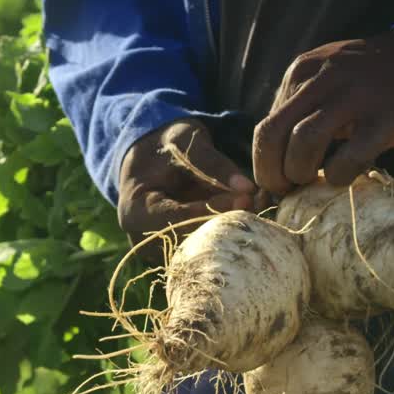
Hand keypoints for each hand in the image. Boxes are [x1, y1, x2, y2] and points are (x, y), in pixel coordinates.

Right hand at [118, 119, 264, 256]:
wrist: (150, 156)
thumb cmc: (165, 145)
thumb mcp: (186, 142)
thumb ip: (213, 163)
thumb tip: (248, 188)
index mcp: (135, 210)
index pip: (174, 219)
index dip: (211, 210)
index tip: (244, 198)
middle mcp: (144, 239)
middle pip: (189, 241)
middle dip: (226, 222)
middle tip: (258, 203)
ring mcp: (160, 250)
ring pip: (201, 249)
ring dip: (231, 229)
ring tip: (257, 205)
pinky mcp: (178, 251)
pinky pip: (206, 247)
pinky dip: (228, 230)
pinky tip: (249, 211)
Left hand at [252, 30, 393, 193]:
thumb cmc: (370, 84)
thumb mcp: (325, 82)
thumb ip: (298, 112)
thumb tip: (272, 164)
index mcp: (301, 72)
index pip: (265, 126)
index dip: (264, 163)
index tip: (276, 182)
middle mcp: (322, 80)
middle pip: (272, 134)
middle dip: (271, 173)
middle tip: (285, 190)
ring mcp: (354, 97)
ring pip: (302, 142)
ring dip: (300, 173)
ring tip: (311, 183)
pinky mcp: (383, 119)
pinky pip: (349, 157)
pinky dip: (338, 175)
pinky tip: (343, 176)